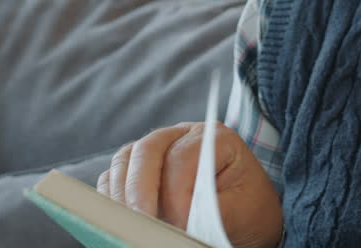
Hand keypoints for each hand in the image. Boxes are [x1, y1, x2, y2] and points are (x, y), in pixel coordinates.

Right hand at [97, 121, 282, 247]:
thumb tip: (179, 222)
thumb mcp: (241, 212)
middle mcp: (183, 134)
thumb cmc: (248, 210)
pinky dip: (113, 195)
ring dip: (122, 193)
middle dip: (140, 190)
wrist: (248, 213)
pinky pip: (114, 174)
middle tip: (143, 223)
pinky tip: (121, 219)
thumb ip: (211, 213)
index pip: (184, 157)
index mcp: (215, 138)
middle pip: (148, 149)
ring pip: (125, 158)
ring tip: (130, 225)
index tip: (181, 226)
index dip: (177, 194)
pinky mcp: (140, 166)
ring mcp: (158, 147)